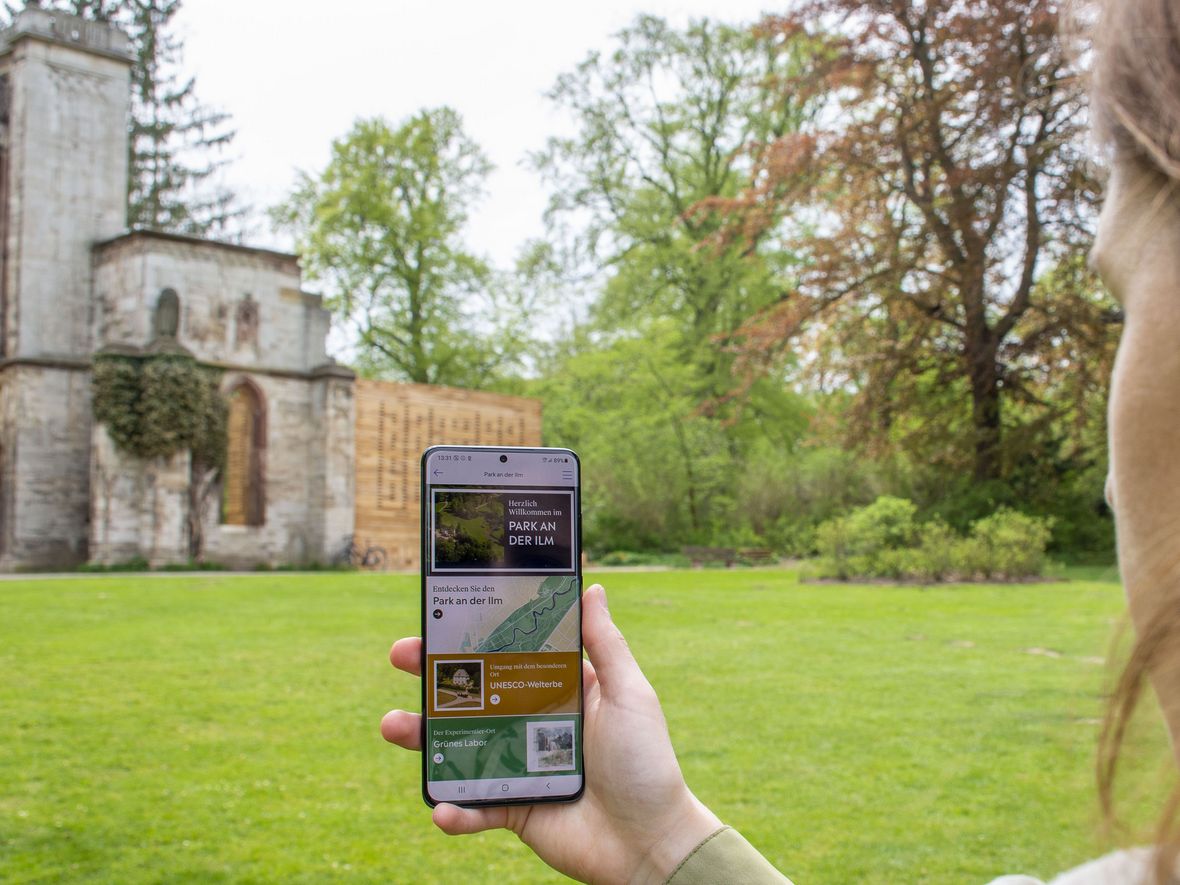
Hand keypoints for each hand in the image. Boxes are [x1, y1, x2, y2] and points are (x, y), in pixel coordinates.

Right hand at [380, 583, 721, 883]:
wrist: (651, 842)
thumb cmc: (646, 763)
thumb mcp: (628, 694)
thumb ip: (606, 645)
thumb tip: (592, 588)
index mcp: (560, 691)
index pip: (510, 655)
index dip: (477, 635)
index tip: (443, 613)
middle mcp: (533, 723)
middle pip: (475, 694)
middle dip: (434, 677)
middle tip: (401, 655)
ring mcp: (519, 766)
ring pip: (461, 746)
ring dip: (423, 738)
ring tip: (393, 725)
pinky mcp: (514, 810)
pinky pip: (475, 808)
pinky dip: (456, 809)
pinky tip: (443, 807)